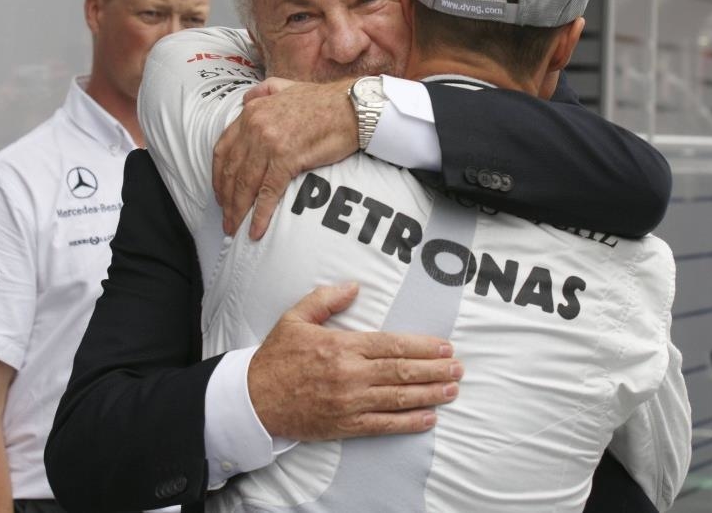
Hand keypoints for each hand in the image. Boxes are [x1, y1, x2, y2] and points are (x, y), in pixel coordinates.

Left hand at [212, 76, 358, 238]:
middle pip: (231, 171)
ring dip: (238, 211)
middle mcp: (255, 127)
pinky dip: (260, 214)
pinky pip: (269, 192)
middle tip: (226, 218)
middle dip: (226, 199)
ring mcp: (270, 143)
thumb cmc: (324, 101)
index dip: (218, 176)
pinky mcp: (288, 158)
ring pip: (246, 184)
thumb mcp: (286, 87)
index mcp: (251, 112)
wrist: (352, 107)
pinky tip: (256, 229)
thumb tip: (246, 99)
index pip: (223, 150)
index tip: (221, 193)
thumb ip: (263, 91)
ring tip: (236, 229)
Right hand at [247, 283, 462, 440]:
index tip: (445, 347)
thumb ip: (326, 298)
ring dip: (429, 394)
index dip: (424, 347)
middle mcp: (351, 375)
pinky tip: (428, 418)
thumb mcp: (296, 318)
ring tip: (452, 390)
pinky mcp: (344, 425)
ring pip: (398, 398)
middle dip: (435, 370)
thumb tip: (354, 286)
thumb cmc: (276, 357)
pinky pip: (383, 425)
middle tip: (458, 368)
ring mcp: (349, 402)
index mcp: (343, 346)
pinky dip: (408, 422)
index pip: (393, 345)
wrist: (254, 399)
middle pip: (402, 371)